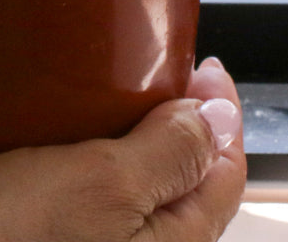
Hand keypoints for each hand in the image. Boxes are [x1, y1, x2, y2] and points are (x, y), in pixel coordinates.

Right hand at [0, 58, 244, 241]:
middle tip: (154, 71)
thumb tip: (220, 117)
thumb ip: (171, 152)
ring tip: (105, 98)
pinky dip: (92, 163)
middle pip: (186, 180)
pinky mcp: (65, 241)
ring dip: (132, 140)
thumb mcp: (104, 181)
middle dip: (178, 122)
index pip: (225, 170)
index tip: (201, 64)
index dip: (219, 111)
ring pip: (141, 189)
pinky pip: (97, 199)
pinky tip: (62, 142)